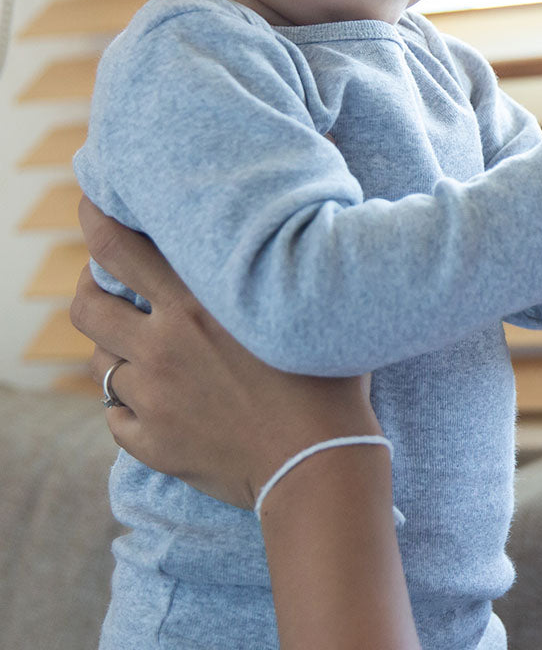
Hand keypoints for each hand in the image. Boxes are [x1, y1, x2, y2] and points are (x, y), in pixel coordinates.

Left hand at [71, 198, 380, 508]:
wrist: (318, 461)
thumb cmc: (326, 377)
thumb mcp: (298, 309)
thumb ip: (268, 273)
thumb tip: (278, 232)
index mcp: (196, 304)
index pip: (119, 248)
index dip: (96, 222)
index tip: (93, 209)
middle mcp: (163, 345)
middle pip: (87, 307)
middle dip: (89, 289)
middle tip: (105, 286)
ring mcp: (153, 397)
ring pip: (100, 364)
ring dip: (116, 351)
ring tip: (142, 351)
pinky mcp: (153, 443)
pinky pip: (116, 417)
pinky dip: (130, 407)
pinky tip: (158, 403)